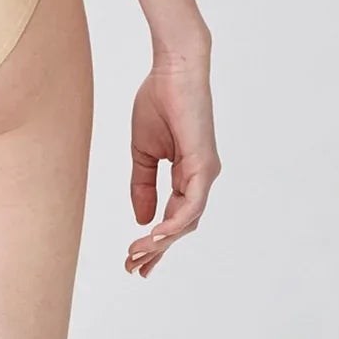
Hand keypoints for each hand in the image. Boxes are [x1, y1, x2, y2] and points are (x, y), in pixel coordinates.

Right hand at [125, 55, 220, 277]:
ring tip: (137, 254)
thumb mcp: (143, 151)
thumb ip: (143, 184)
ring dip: (162, 241)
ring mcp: (205, 173)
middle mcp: (201, 179)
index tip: (134, 259)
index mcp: (187, 175)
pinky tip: (156, 235)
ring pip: (187, 221)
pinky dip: (174, 223)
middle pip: (181, 227)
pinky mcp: (203, 164)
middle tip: (134, 268)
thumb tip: (142, 219)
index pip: (173, 217)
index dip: (154, 240)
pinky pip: (191, 204)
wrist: (172, 69)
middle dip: (157, 250)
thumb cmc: (159, 101)